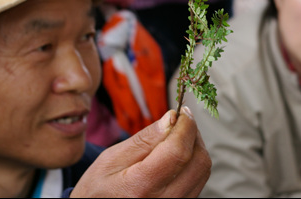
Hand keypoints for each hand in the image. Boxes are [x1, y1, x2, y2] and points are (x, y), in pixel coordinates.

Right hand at [70, 107, 211, 196]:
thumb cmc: (98, 189)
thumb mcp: (111, 160)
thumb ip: (143, 140)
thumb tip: (171, 118)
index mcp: (141, 188)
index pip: (178, 152)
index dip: (185, 126)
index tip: (182, 111)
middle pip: (198, 161)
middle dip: (193, 134)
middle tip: (180, 121)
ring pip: (202, 171)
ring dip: (195, 147)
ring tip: (176, 137)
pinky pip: (198, 181)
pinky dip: (193, 162)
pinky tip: (177, 155)